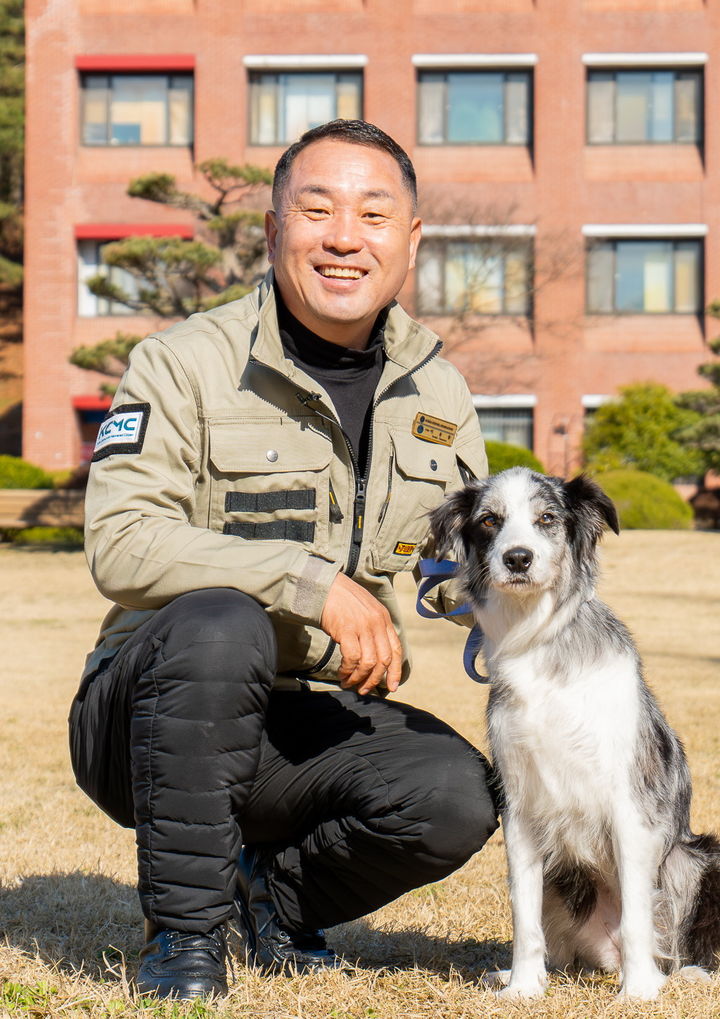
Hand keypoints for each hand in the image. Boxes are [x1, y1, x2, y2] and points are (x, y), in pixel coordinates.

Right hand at [320, 573, 402, 694]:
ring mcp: (363, 626)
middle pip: (383, 660)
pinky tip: (342, 674)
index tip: (392, 687)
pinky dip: (348, 670)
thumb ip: (374, 628)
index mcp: (384, 619)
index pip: (396, 650)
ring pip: (368, 663)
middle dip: (374, 680)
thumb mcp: (366, 610)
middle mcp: (377, 623)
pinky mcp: (347, 630)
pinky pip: (352, 658)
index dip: (396, 671)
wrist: (324, 586)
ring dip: (359, 678)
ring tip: (349, 683)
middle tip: (364, 690)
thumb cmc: (341, 600)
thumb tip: (375, 656)